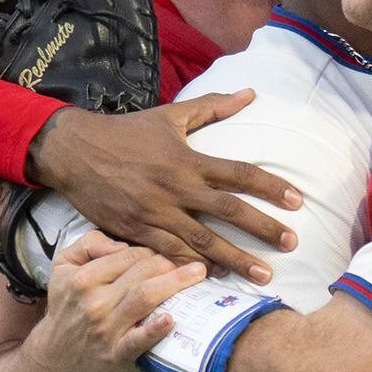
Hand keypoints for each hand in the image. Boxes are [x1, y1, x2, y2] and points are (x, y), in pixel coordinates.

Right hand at [26, 234, 192, 371]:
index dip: (153, 251)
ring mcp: (106, 329)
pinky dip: (155, 329)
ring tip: (197, 275)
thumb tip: (120, 243)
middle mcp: (94, 301)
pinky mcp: (116, 354)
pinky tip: (171, 319)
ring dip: (174, 283)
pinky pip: (138, 340)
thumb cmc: (68, 307)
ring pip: (145, 297)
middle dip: (170, 263)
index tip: (169, 254)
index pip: (129, 255)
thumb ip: (88, 244)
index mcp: (82, 277)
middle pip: (141, 273)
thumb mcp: (63, 266)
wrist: (56, 356)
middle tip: (192, 262)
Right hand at [29, 88, 301, 279]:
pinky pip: (168, 254)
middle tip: (291, 244)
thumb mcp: (169, 115)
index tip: (296, 200)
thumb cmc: (125, 133)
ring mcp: (155, 213)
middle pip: (228, 212)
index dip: (270, 186)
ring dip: (235, 260)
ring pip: (202, 241)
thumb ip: (212, 106)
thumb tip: (250, 94)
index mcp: (188, 159)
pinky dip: (191, 268)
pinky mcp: (136, 231)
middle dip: (262, 229)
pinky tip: (213, 278)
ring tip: (263, 276)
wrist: (74, 151)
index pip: (239, 173)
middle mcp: (176, 188)